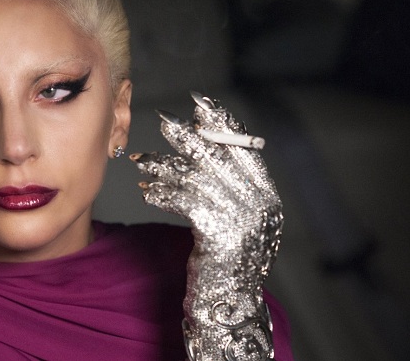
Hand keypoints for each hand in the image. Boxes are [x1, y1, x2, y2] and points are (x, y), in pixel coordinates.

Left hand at [131, 92, 282, 359]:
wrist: (229, 306)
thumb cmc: (225, 262)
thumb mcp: (232, 220)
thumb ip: (227, 187)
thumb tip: (200, 144)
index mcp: (267, 197)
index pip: (245, 147)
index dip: (222, 122)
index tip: (199, 103)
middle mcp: (261, 205)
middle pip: (220, 157)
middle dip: (189, 136)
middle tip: (163, 120)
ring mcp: (244, 221)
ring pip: (198, 178)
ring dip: (166, 167)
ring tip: (142, 161)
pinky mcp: (222, 235)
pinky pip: (187, 202)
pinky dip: (164, 193)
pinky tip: (148, 190)